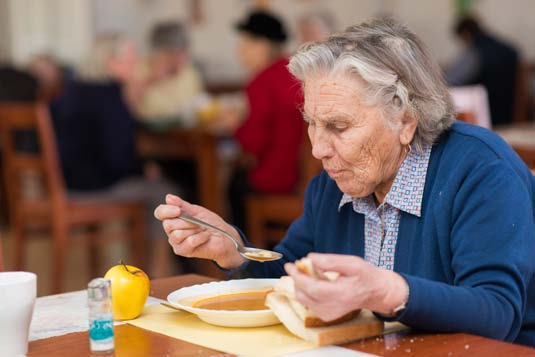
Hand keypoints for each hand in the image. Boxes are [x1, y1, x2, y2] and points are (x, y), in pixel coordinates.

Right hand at [154, 194, 245, 268]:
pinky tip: (206, 236)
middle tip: (198, 222)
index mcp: (173, 218)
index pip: (160, 213)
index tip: (178, 210)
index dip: (166, 210)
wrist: (224, 236)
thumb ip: (182, 205)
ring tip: (202, 229)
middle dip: (186, 221)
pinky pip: (189, 241)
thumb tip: (168, 197)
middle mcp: (171, 231)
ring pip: (177, 234)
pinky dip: (200, 237)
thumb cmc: (210, 223)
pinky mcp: (183, 251)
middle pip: (168, 224)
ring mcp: (176, 242)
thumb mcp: (197, 211)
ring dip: (194, 230)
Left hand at [284, 253, 408, 320]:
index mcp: (339, 294)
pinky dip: (307, 292)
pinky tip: (315, 282)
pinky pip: (309, 303)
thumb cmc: (366, 276)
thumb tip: (309, 258)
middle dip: (297, 279)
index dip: (297, 276)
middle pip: (303, 294)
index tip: (289, 265)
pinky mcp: (327, 316)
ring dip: (301, 285)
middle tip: (299, 266)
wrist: (377, 292)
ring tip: (308, 273)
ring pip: (304, 300)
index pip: (310, 287)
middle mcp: (332, 307)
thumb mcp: (352, 263)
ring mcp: (328, 314)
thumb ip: (330, 261)